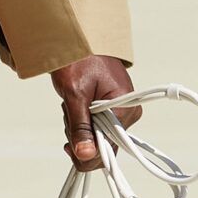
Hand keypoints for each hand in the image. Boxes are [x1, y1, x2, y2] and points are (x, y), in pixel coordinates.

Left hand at [50, 56, 138, 170]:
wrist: (78, 42)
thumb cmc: (78, 61)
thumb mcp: (74, 95)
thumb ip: (80, 127)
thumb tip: (85, 155)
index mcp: (126, 110)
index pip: (108, 149)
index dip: (86, 151)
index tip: (67, 143)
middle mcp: (129, 114)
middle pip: (103, 147)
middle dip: (80, 136)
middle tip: (69, 114)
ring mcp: (122, 113)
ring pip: (96, 139)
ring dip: (78, 127)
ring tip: (72, 105)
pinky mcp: (113, 112)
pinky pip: (96, 129)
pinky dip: (82, 122)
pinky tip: (75, 108)